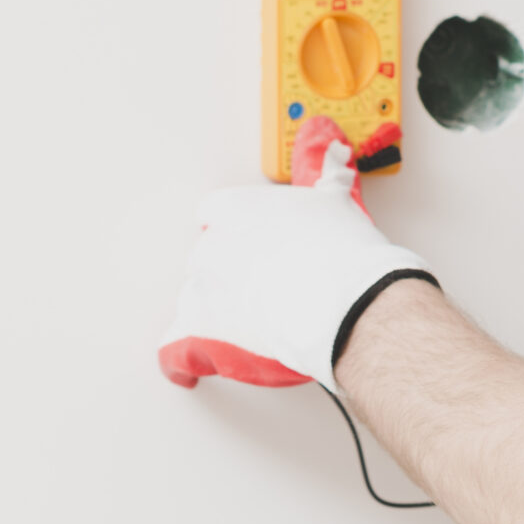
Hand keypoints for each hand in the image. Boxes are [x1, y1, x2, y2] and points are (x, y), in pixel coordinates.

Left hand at [158, 116, 434, 392]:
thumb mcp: (336, 202)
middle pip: (205, 258)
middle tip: (265, 285)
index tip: (254, 242)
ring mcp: (203, 290)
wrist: (347, 302)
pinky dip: (180, 361)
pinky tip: (186, 369)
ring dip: (214, 310)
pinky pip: (175, 350)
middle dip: (229, 272)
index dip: (236, 230)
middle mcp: (211, 247)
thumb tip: (333, 154)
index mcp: (235, 209)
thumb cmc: (343, 253)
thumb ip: (327, 176)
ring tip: (248, 322)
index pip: (215, 214)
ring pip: (193, 300)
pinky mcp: (203, 334)